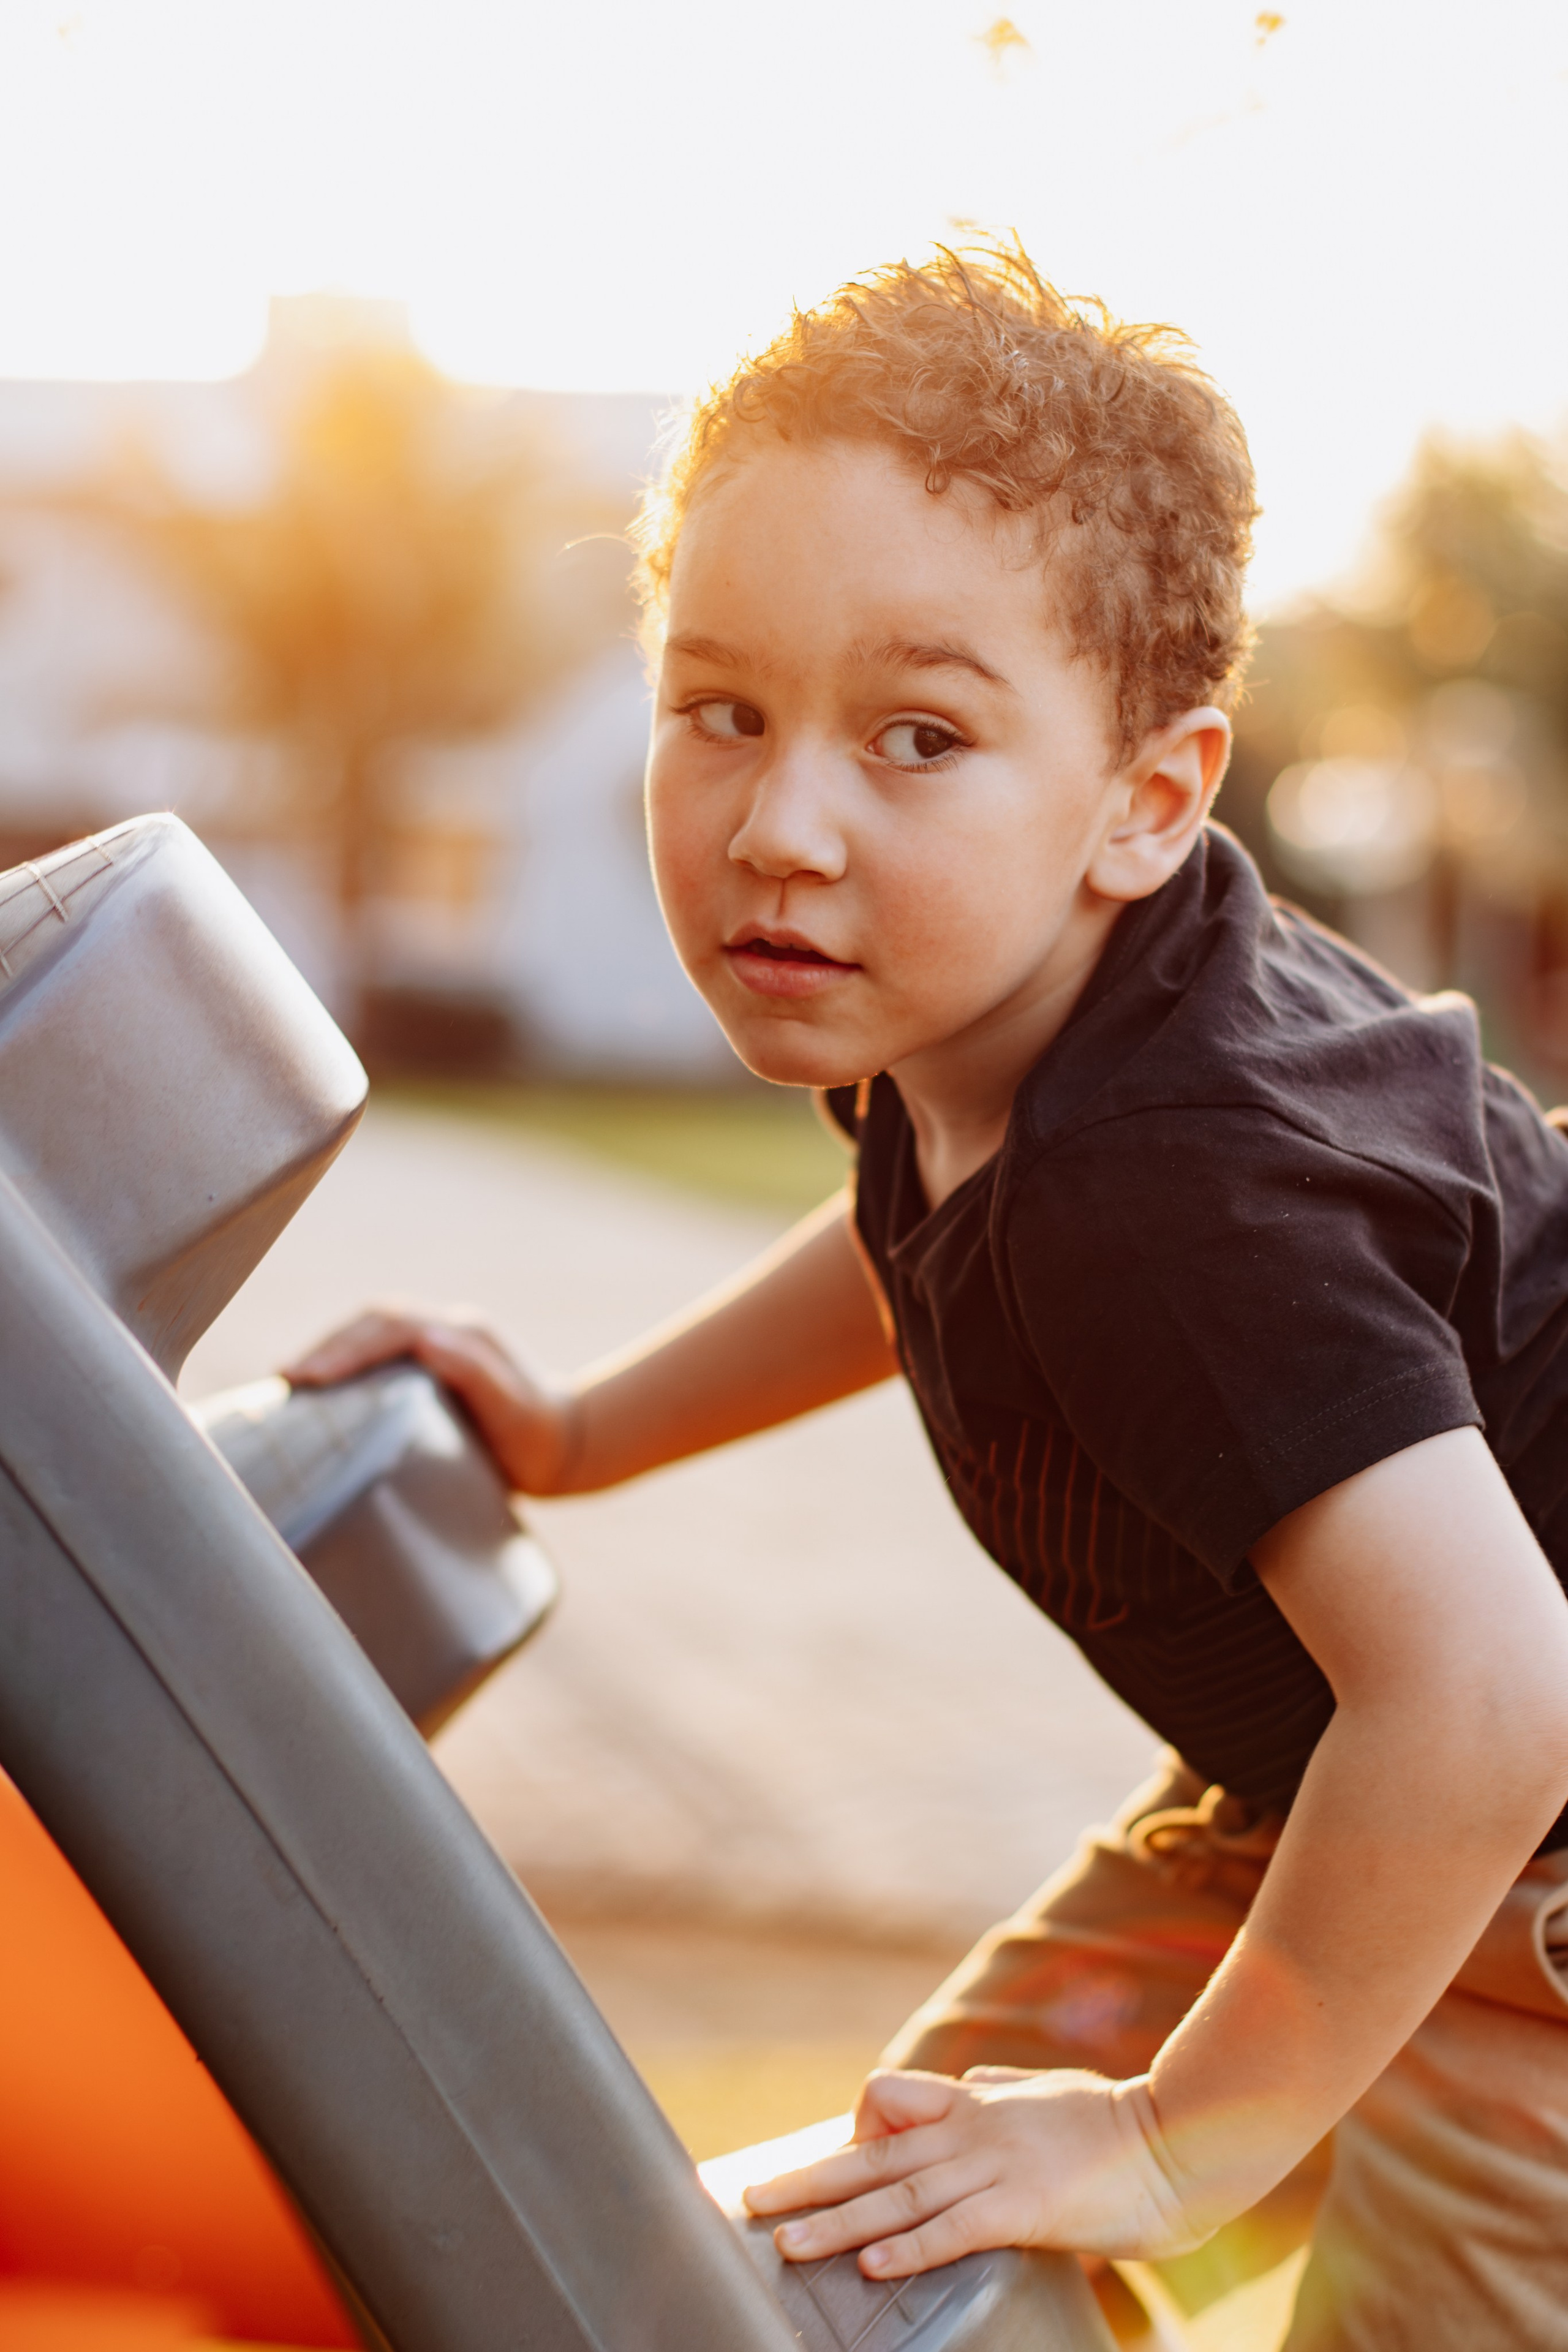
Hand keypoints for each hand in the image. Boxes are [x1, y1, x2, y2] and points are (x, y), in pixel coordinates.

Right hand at [284, 1305, 578, 1494]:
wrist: (568, 1445)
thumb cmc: (540, 1437)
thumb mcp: (516, 1410)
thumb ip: (475, 1373)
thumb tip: (426, 1339)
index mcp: (462, 1334)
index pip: (390, 1328)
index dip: (346, 1348)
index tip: (307, 1376)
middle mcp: (446, 1331)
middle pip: (372, 1323)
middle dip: (327, 1346)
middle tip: (284, 1378)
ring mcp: (436, 1347)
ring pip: (370, 1334)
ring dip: (330, 1350)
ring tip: (289, 1381)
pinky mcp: (428, 1368)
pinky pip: (376, 1354)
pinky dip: (344, 1363)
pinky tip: (317, 1390)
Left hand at [742, 2067, 1202, 2277]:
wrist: (1180, 2136)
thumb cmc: (1120, 2121)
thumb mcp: (1047, 2092)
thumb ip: (1001, 2090)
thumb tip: (972, 2081)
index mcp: (978, 2101)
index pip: (891, 2101)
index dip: (855, 2130)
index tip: (829, 2158)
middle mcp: (974, 2128)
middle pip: (873, 2154)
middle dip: (808, 2180)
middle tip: (751, 2199)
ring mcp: (996, 2165)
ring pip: (897, 2195)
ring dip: (836, 2223)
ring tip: (785, 2242)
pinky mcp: (1025, 2206)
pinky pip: (952, 2229)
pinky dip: (907, 2247)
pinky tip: (870, 2265)